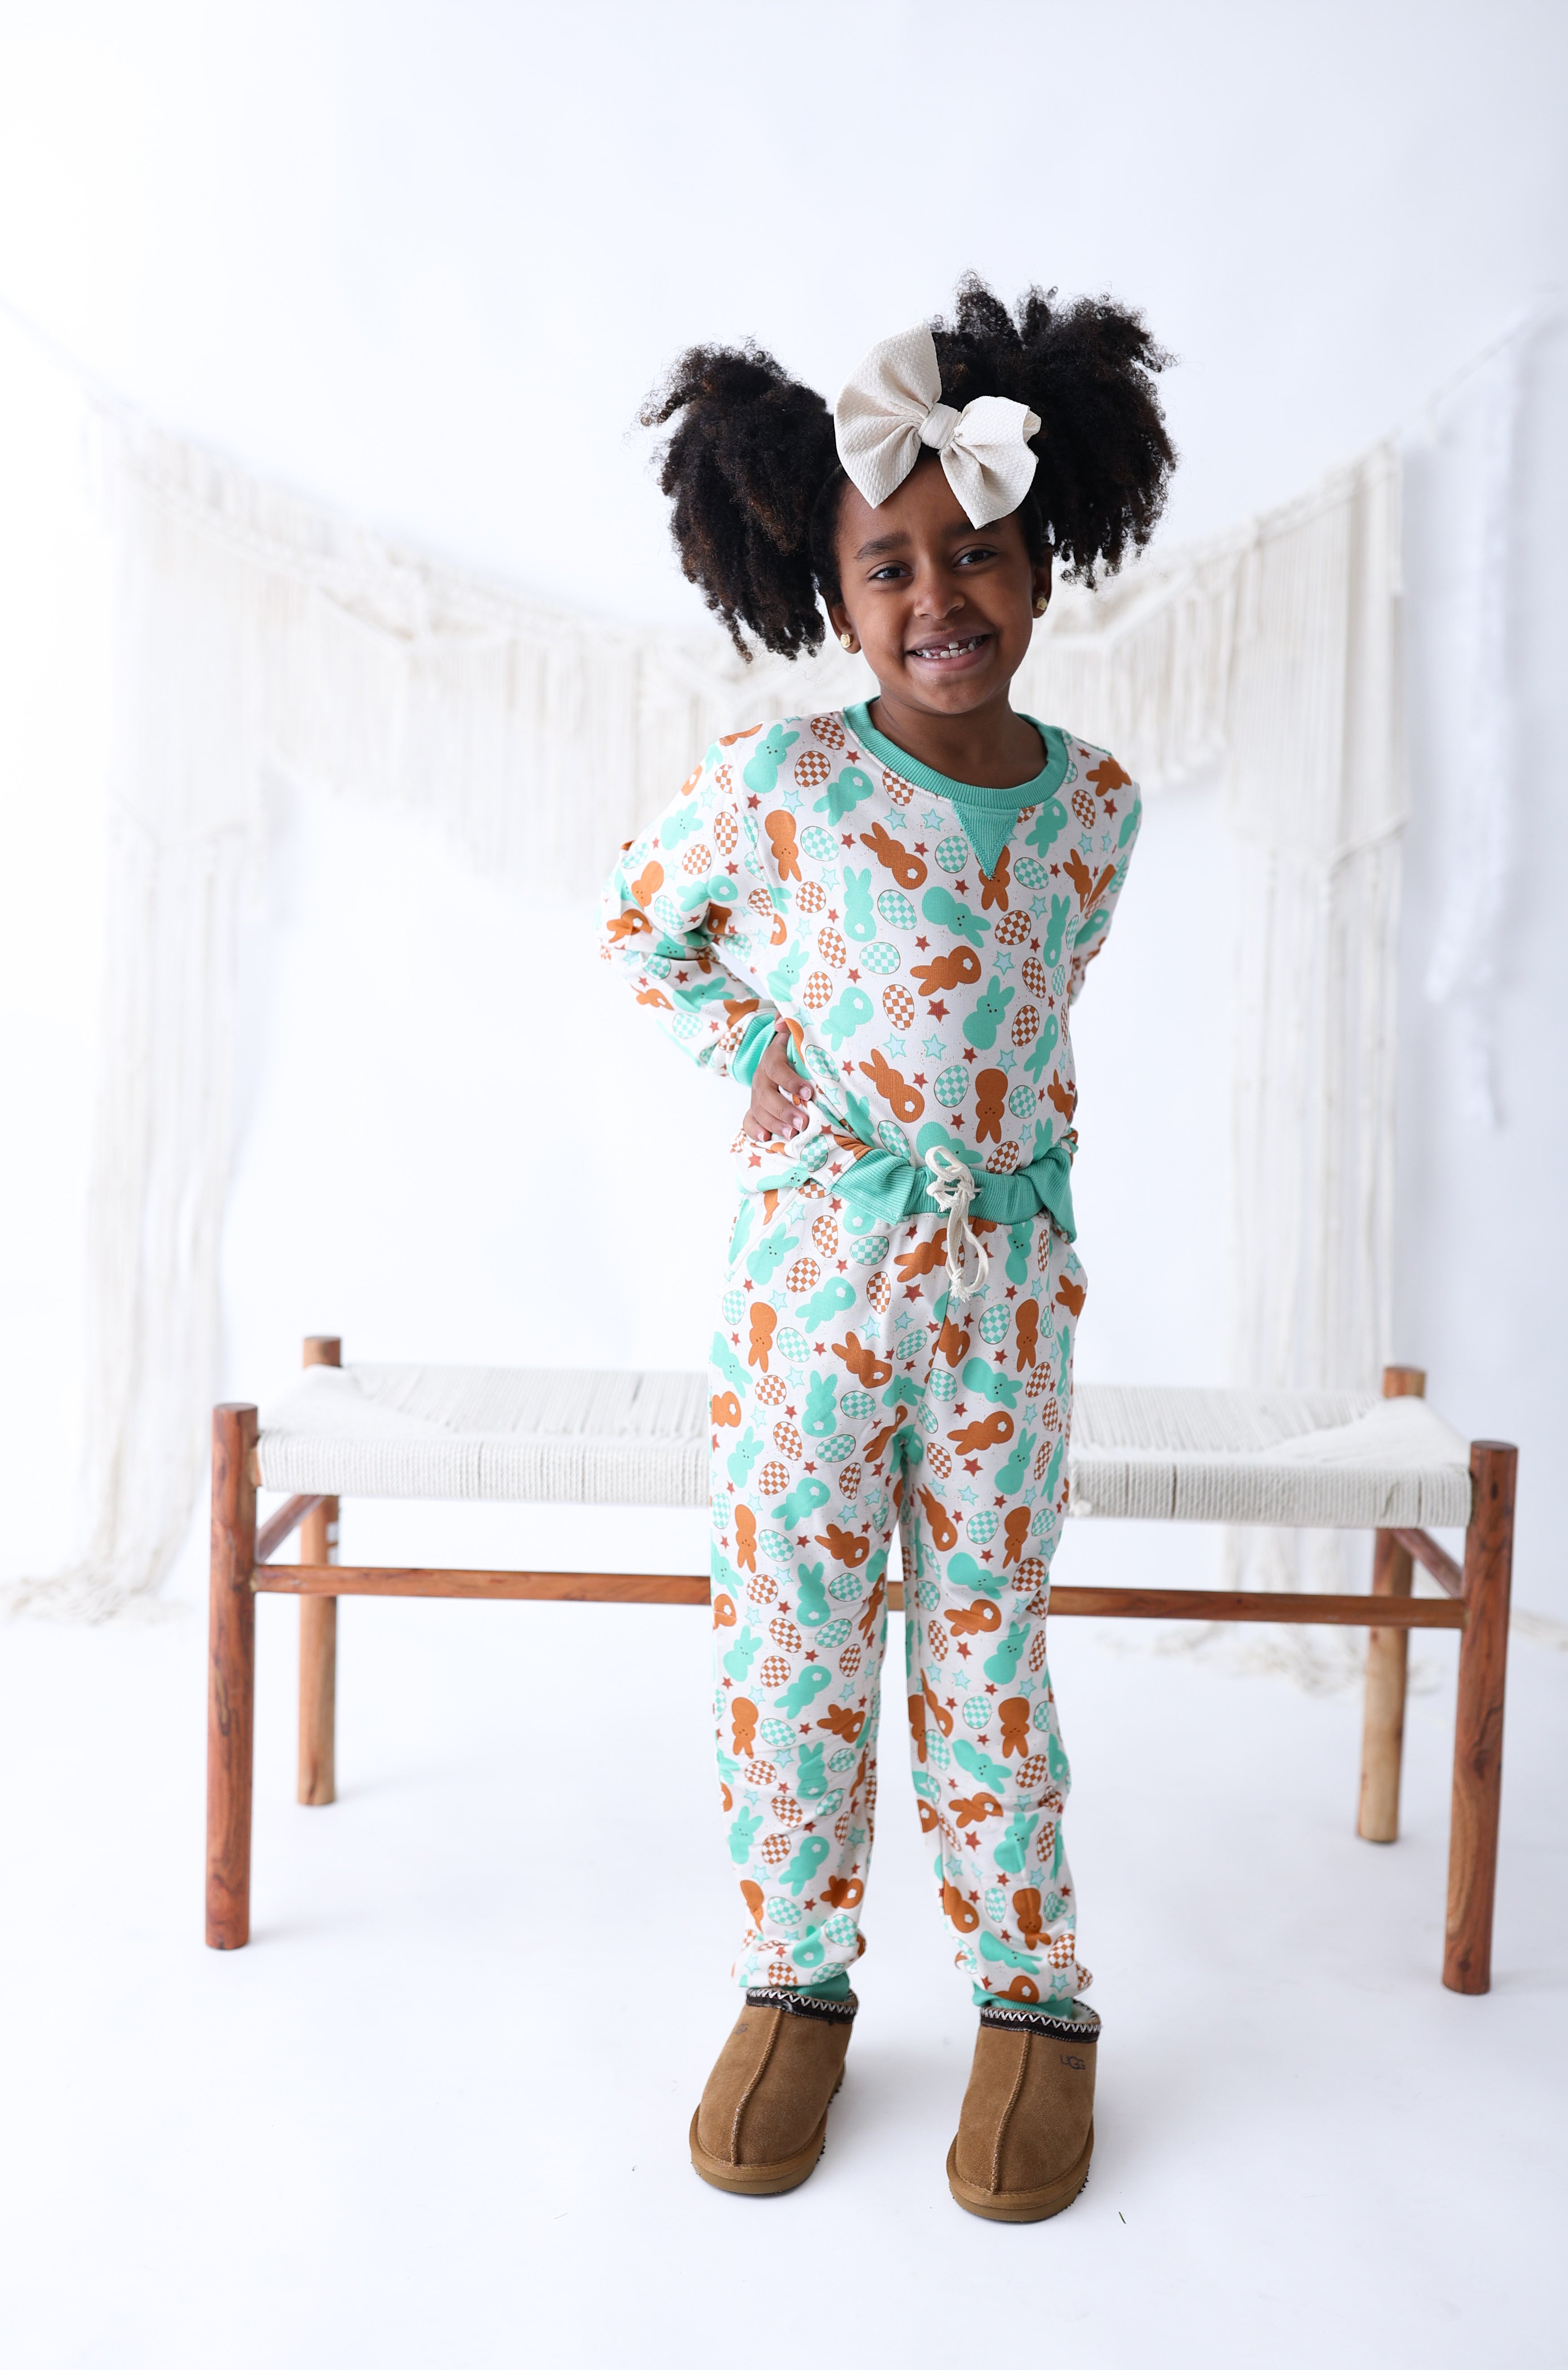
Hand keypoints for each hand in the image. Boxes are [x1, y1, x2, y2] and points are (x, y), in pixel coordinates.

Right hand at [743, 1024, 814, 1140]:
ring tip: (792, 1135)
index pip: (776, 1069)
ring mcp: (756, 1095)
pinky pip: (749, 1121)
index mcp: (771, 1059)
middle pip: (765, 1095)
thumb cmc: (795, 1049)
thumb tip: (782, 1024)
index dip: (790, 1081)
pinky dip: (755, 1130)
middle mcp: (761, 1078)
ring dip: (774, 1124)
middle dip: (784, 1110)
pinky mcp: (755, 1109)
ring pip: (758, 1110)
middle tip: (803, 1122)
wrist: (782, 1058)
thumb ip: (790, 1024)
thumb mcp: (795, 1034)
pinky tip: (766, 1138)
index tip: (809, 1093)